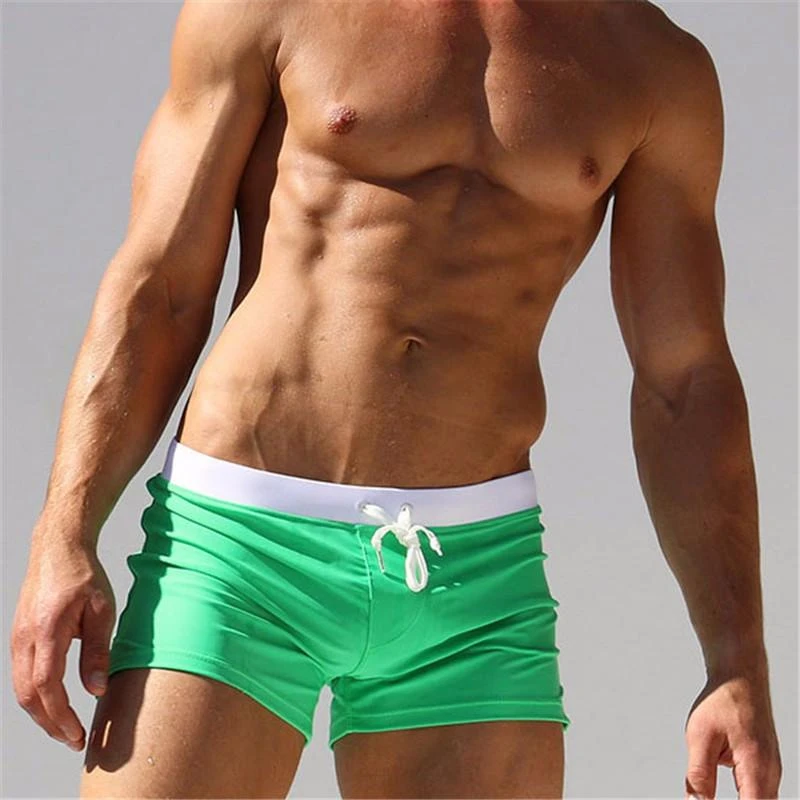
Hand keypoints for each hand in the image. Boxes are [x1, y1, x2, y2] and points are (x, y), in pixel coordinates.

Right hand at [10, 520, 115, 751]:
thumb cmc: (83, 575)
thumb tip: (96, 690)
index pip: (47, 687)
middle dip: (50, 723)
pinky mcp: (18, 638)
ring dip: (41, 714)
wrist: (57, 548)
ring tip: (66, 728)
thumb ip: (97, 651)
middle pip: (28, 696)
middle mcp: (24, 639)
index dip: (61, 716)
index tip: (78, 734)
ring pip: (20, 689)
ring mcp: (17, 639)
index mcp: (47, 631)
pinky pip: (20, 676)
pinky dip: (35, 696)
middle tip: (74, 739)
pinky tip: (54, 704)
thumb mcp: (102, 610)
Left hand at [684, 671, 781, 798]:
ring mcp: (772, 772)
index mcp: (758, 769)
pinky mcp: (766, 768)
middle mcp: (771, 774)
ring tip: (707, 793)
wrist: (740, 677)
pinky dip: (743, 797)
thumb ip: (699, 775)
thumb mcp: (700, 736)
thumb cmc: (723, 701)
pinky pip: (758, 794)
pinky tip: (716, 793)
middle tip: (702, 798)